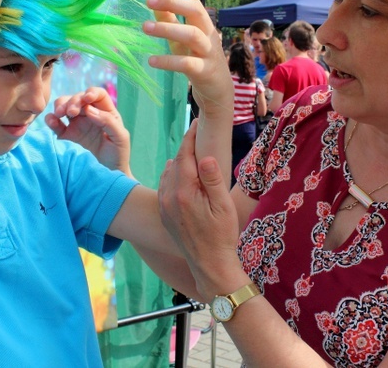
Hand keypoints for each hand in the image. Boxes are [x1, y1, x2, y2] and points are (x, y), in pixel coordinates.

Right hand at [45, 87, 131, 174]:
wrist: (108, 175)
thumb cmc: (118, 154)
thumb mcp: (120, 137)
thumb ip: (108, 122)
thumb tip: (89, 109)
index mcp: (106, 112)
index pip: (97, 94)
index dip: (91, 93)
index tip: (86, 99)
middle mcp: (90, 114)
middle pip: (78, 98)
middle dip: (73, 101)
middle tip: (71, 112)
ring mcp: (77, 124)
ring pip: (65, 106)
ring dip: (60, 106)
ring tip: (59, 114)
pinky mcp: (66, 135)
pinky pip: (56, 124)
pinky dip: (51, 120)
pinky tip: (51, 121)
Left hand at [143, 0, 232, 116]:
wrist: (218, 91)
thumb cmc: (198, 61)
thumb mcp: (182, 40)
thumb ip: (170, 22)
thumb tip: (155, 5)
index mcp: (203, 23)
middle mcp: (209, 34)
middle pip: (195, 10)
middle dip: (172, 2)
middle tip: (149, 1)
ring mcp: (209, 52)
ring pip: (192, 35)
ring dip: (167, 29)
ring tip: (144, 28)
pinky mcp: (205, 71)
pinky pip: (187, 63)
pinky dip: (168, 61)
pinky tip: (151, 60)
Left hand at [158, 120, 242, 299]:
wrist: (210, 265)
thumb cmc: (222, 236)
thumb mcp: (223, 206)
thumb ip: (212, 179)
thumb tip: (205, 156)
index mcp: (184, 192)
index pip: (185, 155)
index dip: (191, 137)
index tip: (197, 122)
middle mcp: (169, 197)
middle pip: (176, 162)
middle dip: (186, 147)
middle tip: (197, 133)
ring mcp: (165, 207)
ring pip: (168, 174)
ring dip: (178, 161)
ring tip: (190, 151)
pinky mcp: (165, 215)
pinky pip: (164, 187)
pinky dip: (171, 175)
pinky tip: (178, 173)